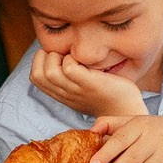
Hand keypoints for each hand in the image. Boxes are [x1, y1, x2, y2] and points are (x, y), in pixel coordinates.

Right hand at [29, 47, 146, 119]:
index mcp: (61, 94)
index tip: (58, 56)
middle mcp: (65, 94)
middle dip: (45, 57)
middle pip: (36, 75)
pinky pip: (69, 67)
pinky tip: (85, 60)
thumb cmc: (107, 94)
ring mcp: (76, 90)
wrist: (127, 112)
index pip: (34, 77)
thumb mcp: (81, 87)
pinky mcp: (90, 85)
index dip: (41, 61)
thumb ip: (69, 76)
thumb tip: (61, 51)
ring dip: (58, 56)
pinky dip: (73, 58)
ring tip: (72, 56)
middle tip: (64, 54)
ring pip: (49, 72)